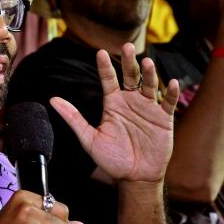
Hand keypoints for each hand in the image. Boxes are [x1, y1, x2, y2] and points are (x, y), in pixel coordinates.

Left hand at [50, 42, 180, 183]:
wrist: (134, 177)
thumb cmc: (111, 159)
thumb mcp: (89, 138)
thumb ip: (73, 118)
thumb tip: (52, 100)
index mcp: (113, 104)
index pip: (108, 80)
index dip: (104, 66)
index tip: (100, 52)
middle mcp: (130, 102)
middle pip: (130, 76)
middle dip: (129, 61)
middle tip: (127, 46)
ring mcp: (148, 108)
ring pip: (149, 85)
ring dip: (149, 73)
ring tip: (147, 62)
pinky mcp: (163, 118)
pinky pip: (168, 102)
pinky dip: (171, 93)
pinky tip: (171, 83)